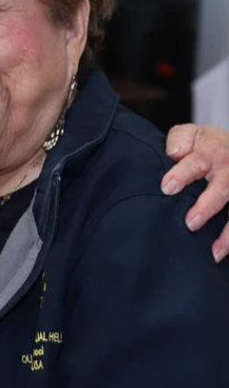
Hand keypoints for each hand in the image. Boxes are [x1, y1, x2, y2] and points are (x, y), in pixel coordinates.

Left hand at [162, 123, 228, 260]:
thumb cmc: (204, 145)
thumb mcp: (191, 133)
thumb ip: (179, 140)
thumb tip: (174, 153)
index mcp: (212, 152)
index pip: (196, 162)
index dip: (182, 174)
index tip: (167, 188)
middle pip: (222, 189)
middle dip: (208, 206)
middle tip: (190, 223)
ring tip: (214, 252)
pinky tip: (222, 254)